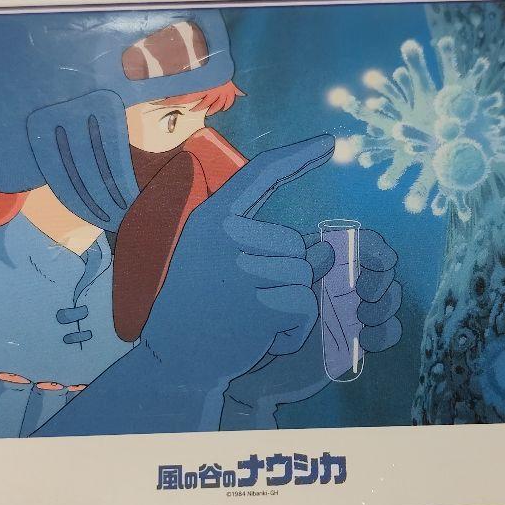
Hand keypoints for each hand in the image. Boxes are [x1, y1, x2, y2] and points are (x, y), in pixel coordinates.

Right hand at [140, 135, 336, 391]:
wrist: (174, 362)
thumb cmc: (200, 313)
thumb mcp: (222, 266)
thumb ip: (267, 250)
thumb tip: (321, 251)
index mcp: (212, 219)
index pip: (261, 174)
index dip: (298, 156)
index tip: (329, 142)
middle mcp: (225, 235)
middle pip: (297, 245)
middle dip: (288, 277)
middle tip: (246, 304)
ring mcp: (240, 269)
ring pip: (304, 278)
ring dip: (290, 307)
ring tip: (250, 321)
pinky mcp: (258, 304)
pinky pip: (304, 308)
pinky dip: (293, 330)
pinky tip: (261, 338)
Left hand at [223, 228, 401, 424]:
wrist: (261, 367)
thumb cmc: (263, 323)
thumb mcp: (276, 288)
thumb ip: (300, 266)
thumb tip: (327, 250)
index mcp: (326, 262)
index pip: (362, 243)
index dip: (376, 249)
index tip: (379, 264)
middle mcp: (344, 283)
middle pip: (383, 270)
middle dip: (381, 281)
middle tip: (363, 295)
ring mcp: (354, 310)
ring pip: (390, 298)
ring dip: (384, 306)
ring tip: (361, 319)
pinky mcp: (360, 338)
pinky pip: (389, 330)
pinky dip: (384, 333)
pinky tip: (364, 340)